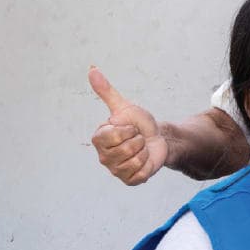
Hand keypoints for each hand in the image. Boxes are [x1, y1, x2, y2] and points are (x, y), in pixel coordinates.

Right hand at [89, 66, 168, 184]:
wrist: (157, 139)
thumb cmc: (138, 123)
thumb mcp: (124, 106)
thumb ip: (106, 91)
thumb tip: (92, 69)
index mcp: (99, 138)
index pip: (115, 136)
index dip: (129, 129)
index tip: (129, 127)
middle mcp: (103, 156)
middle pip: (127, 149)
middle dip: (139, 140)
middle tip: (137, 138)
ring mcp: (115, 170)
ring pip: (135, 161)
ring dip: (144, 151)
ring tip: (141, 148)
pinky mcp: (129, 180)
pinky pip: (140, 174)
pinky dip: (147, 165)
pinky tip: (144, 160)